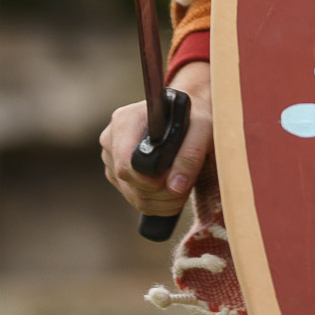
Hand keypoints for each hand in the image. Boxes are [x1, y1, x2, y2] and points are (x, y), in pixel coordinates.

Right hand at [100, 60, 212, 216]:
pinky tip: (175, 192)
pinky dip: (159, 204)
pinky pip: (136, 200)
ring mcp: (114, 160)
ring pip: (134, 197)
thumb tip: (176, 186)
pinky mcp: (120, 175)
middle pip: (130, 185)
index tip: (175, 177)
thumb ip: (191, 154)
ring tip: (185, 186)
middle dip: (163, 193)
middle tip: (187, 184)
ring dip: (163, 201)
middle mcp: (113, 141)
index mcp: (125, 122)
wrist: (192, 111)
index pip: (126, 166)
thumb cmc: (196, 113)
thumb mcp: (202, 126)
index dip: (151, 181)